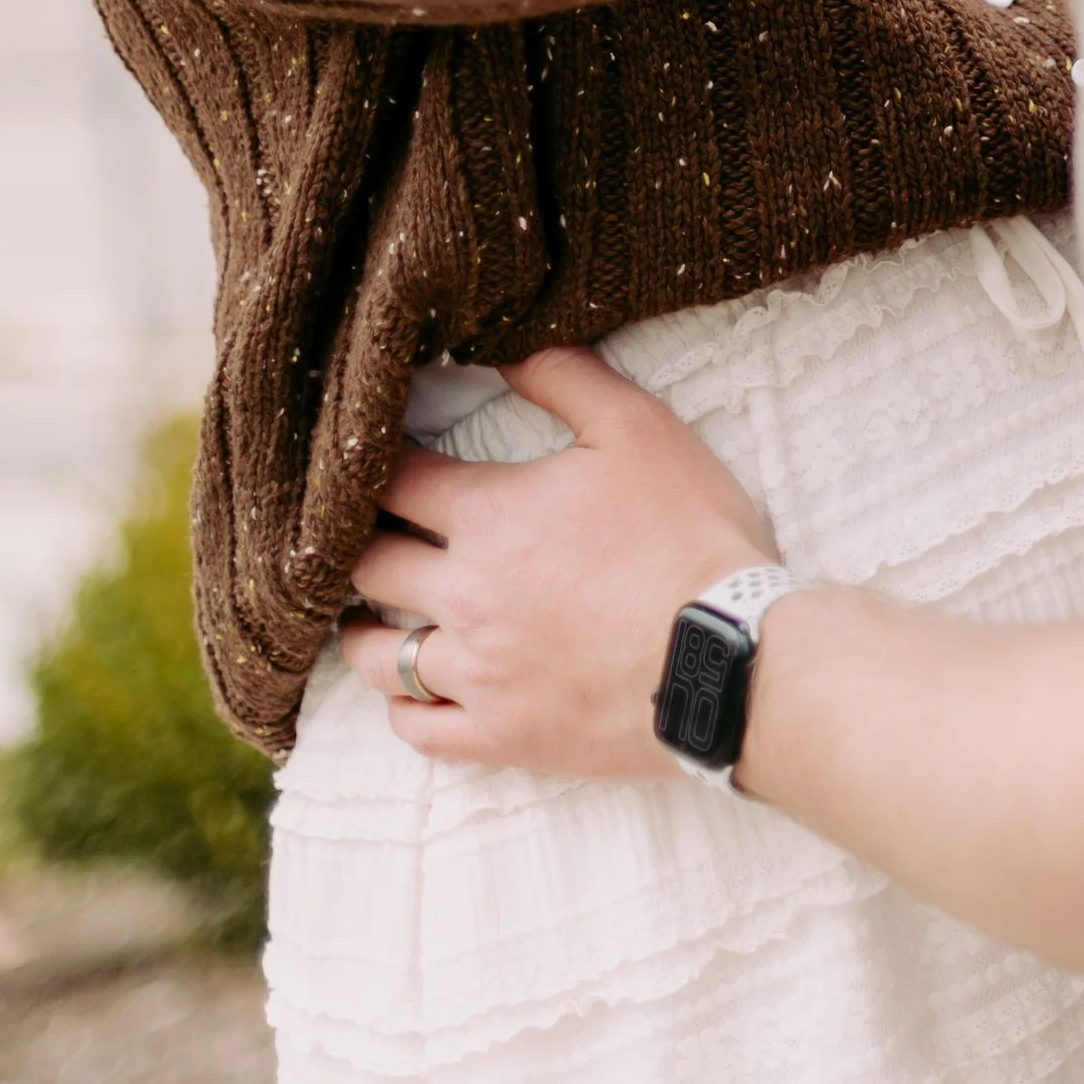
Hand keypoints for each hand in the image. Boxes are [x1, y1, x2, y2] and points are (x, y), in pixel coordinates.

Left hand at [339, 349, 774, 775]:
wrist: (725, 658)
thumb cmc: (686, 537)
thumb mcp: (638, 429)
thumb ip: (566, 377)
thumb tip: (505, 348)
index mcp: (489, 516)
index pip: (395, 480)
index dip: (375, 463)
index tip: (370, 457)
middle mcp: (464, 595)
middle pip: (369, 565)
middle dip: (358, 542)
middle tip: (360, 535)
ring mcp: (479, 672)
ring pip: (379, 654)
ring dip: (362, 629)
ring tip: (365, 616)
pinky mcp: (502, 735)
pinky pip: (419, 728)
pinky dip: (401, 706)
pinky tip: (406, 691)